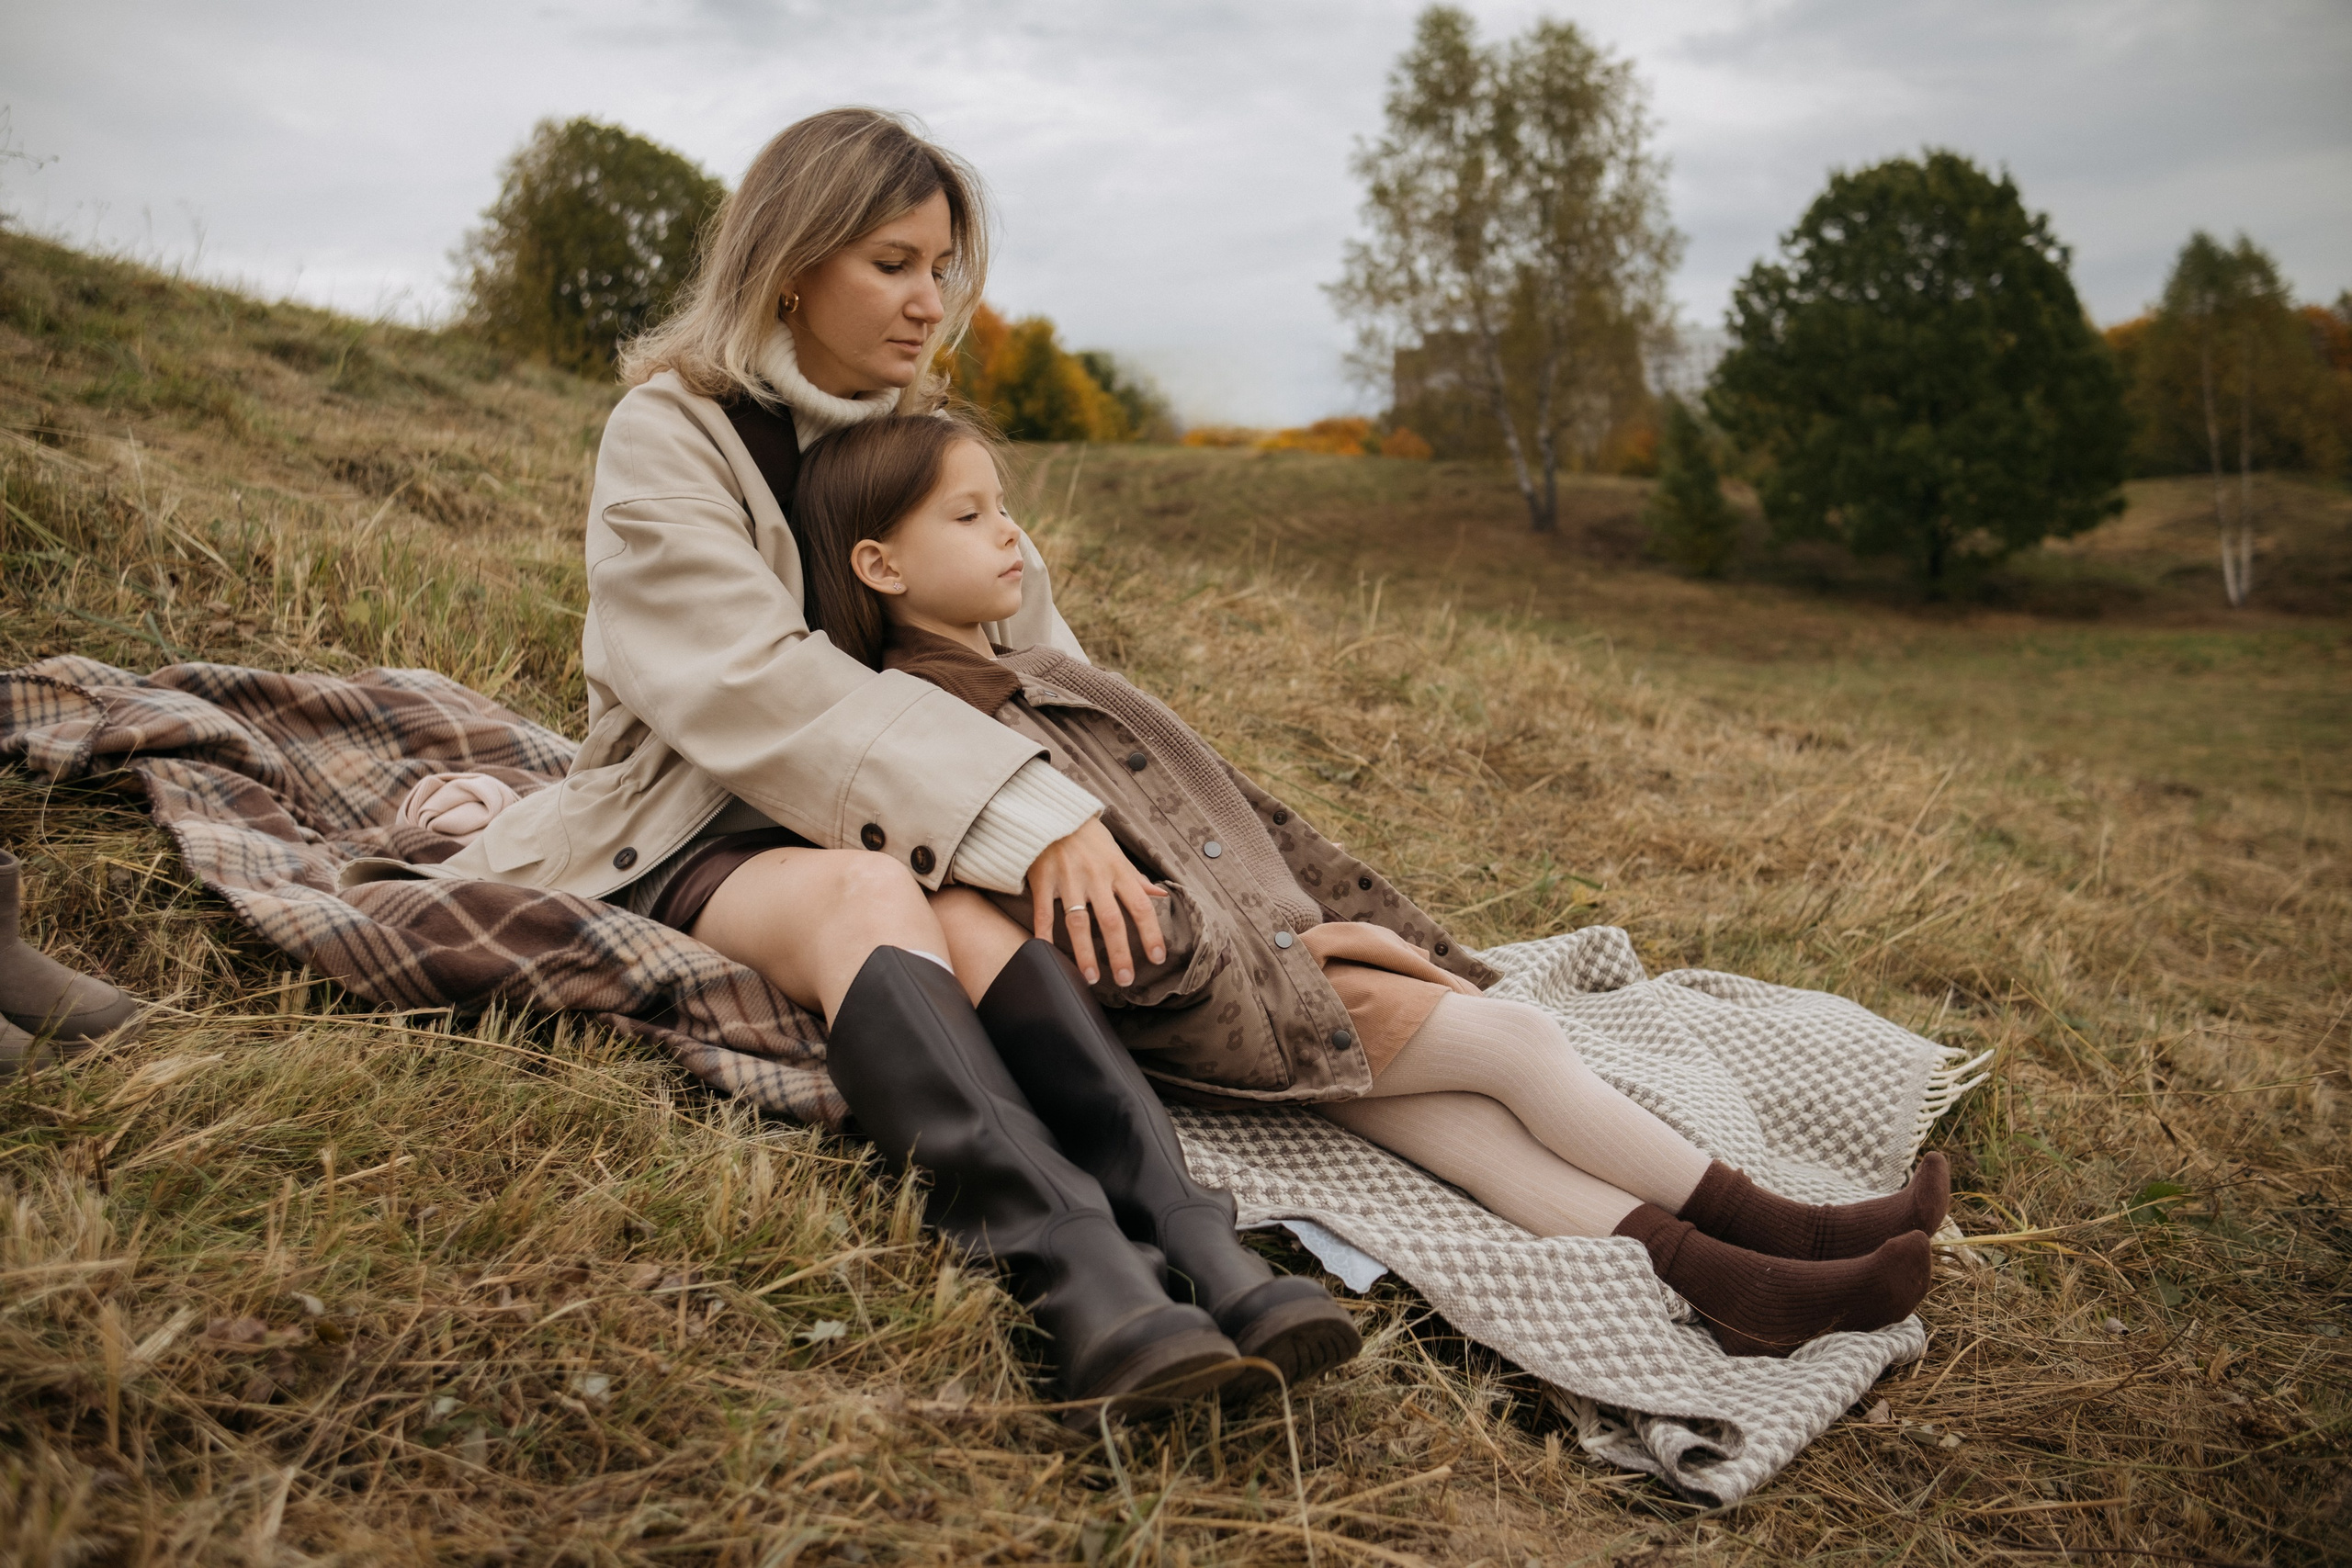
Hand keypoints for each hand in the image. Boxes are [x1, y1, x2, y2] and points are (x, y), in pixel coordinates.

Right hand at [1026, 818, 1167, 986]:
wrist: (1051, 811)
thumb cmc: (1087, 835)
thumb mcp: (1116, 852)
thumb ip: (1136, 878)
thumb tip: (1160, 894)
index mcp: (1118, 870)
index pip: (1140, 907)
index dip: (1151, 933)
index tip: (1157, 957)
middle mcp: (1095, 877)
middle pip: (1111, 921)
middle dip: (1120, 954)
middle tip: (1125, 979)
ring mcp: (1068, 880)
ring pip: (1078, 922)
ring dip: (1085, 953)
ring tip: (1090, 978)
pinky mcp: (1043, 880)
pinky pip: (1043, 912)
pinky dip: (1044, 934)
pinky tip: (1046, 953)